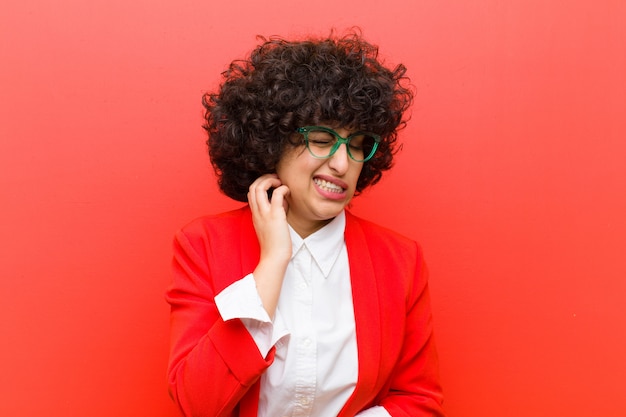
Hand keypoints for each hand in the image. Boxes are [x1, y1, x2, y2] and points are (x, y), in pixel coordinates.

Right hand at [247, 174, 290, 317]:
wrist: (275, 258)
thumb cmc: (276, 244)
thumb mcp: (272, 224)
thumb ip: (275, 210)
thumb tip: (283, 199)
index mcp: (255, 215)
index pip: (251, 193)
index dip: (260, 184)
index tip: (272, 184)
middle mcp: (257, 212)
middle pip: (252, 187)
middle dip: (263, 178)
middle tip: (276, 179)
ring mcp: (264, 214)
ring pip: (259, 187)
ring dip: (270, 180)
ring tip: (279, 182)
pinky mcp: (275, 216)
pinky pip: (276, 195)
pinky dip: (282, 188)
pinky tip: (288, 191)